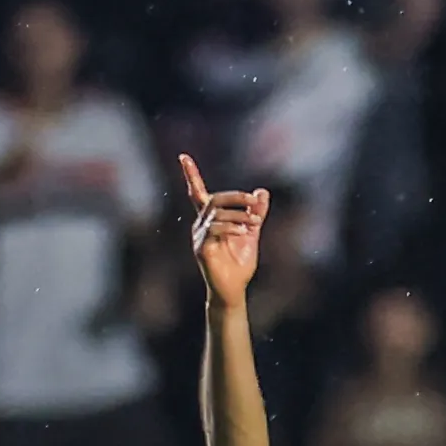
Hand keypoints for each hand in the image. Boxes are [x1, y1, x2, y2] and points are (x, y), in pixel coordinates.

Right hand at [180, 154, 269, 306]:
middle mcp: (201, 225)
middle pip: (213, 199)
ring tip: (255, 223)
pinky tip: (244, 232)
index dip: (191, 175)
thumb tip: (262, 192)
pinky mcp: (201, 248)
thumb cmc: (239, 264)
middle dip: (235, 197)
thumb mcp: (252, 234)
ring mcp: (199, 236)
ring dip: (239, 215)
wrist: (234, 289)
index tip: (183, 156)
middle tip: (254, 200)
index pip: (198, 193)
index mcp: (210, 219)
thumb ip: (256, 214)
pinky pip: (214, 230)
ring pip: (215, 213)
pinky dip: (231, 228)